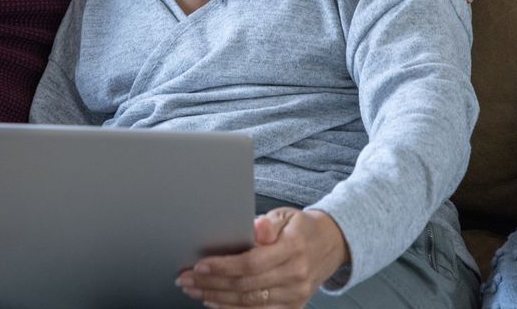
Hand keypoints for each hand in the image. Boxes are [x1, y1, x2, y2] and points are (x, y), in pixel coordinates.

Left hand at [176, 207, 348, 308]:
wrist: (330, 245)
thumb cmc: (301, 228)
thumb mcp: (285, 216)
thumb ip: (268, 224)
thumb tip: (256, 227)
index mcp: (293, 249)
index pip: (252, 263)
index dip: (223, 267)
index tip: (200, 265)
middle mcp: (295, 275)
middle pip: (246, 285)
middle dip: (211, 283)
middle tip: (186, 278)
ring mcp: (295, 295)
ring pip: (249, 303)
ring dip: (217, 298)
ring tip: (195, 290)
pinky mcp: (293, 306)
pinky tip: (215, 302)